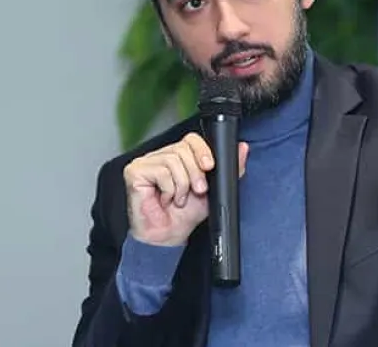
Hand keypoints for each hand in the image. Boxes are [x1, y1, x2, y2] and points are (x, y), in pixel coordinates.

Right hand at [123, 133, 248, 246]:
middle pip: (183, 148)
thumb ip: (229, 169)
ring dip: (183, 184)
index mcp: (178, 157)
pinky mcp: (135, 172)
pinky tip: (165, 200)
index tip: (210, 166)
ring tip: (179, 198)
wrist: (168, 237)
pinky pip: (161, 172)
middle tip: (197, 190)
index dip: (203, 150)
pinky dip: (169, 189)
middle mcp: (161, 156)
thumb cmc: (185, 215)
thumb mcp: (214, 190)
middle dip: (196, 172)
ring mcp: (146, 162)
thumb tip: (243, 148)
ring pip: (174, 160)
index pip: (191, 139)